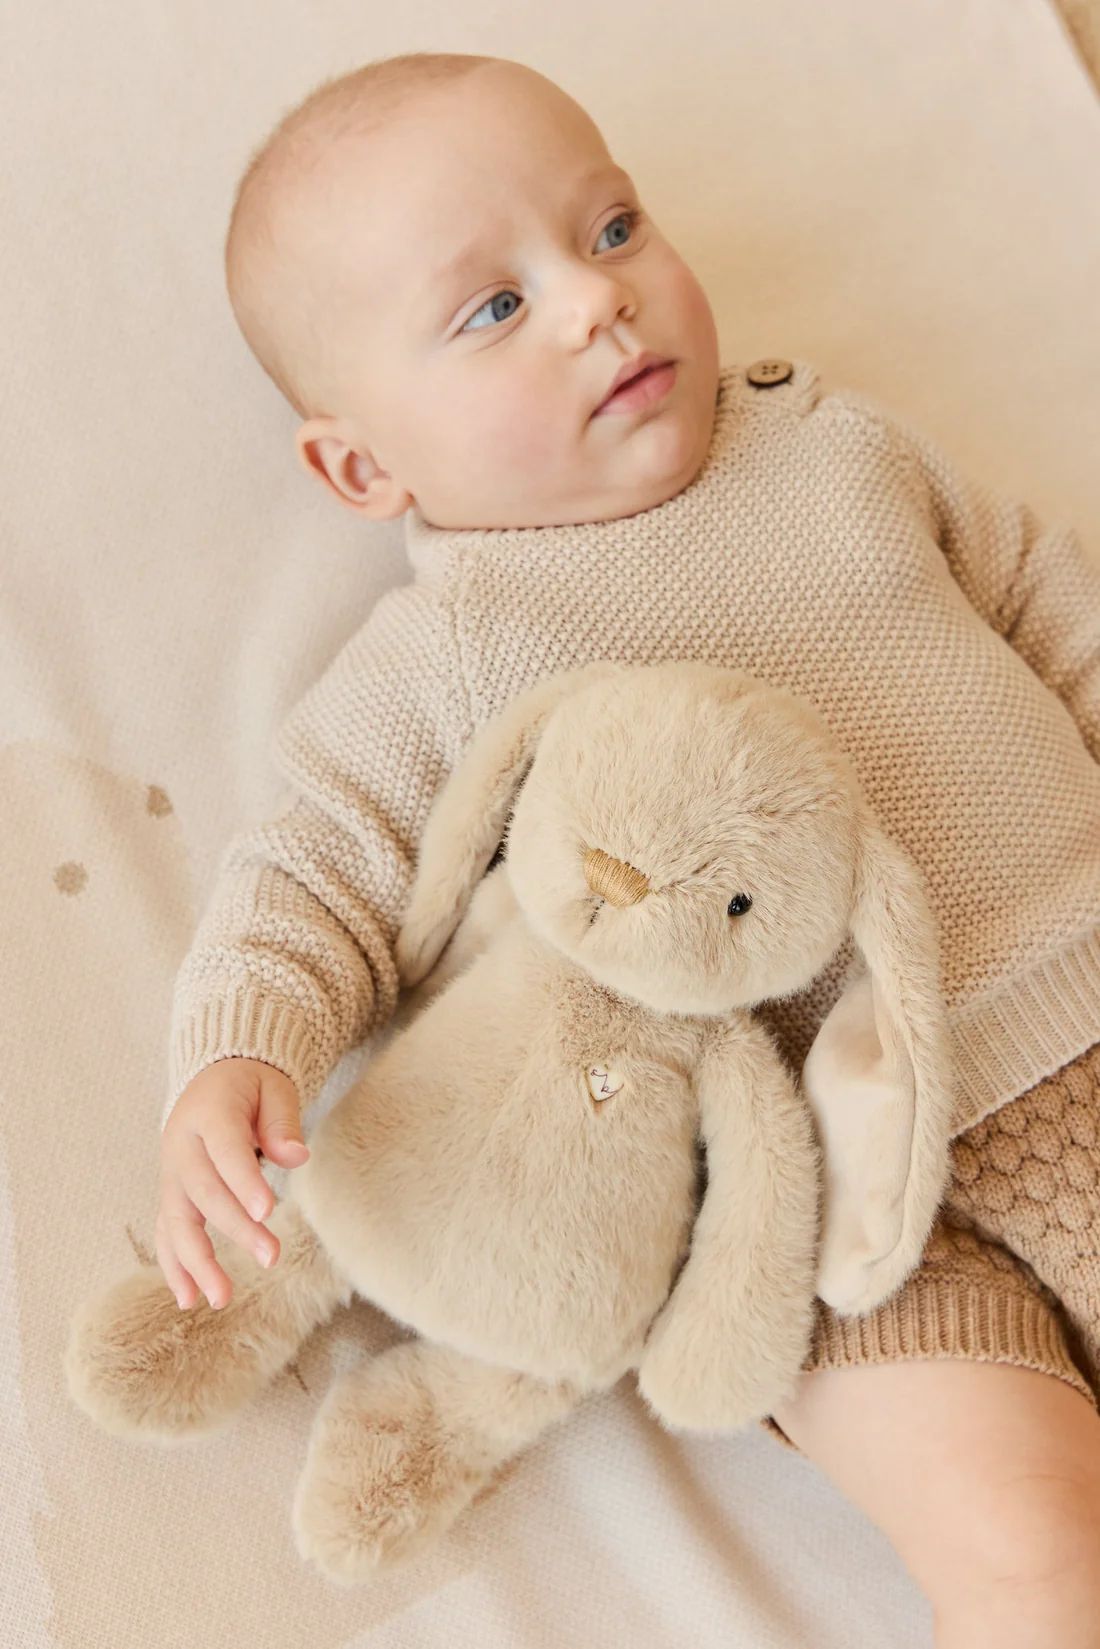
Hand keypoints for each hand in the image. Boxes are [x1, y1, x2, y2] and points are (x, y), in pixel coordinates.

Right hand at [156, 1057, 307, 1311]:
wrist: (212, 1078)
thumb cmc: (250, 1084)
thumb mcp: (274, 1087)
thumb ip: (283, 1121)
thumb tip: (297, 1156)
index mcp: (209, 1112)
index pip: (225, 1149)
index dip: (244, 1181)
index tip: (267, 1212)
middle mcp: (181, 1145)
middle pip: (204, 1191)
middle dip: (234, 1228)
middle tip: (270, 1257)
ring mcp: (171, 1172)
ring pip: (176, 1220)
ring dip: (196, 1262)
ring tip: (222, 1298)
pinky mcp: (171, 1193)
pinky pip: (166, 1232)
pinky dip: (174, 1266)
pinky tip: (190, 1298)